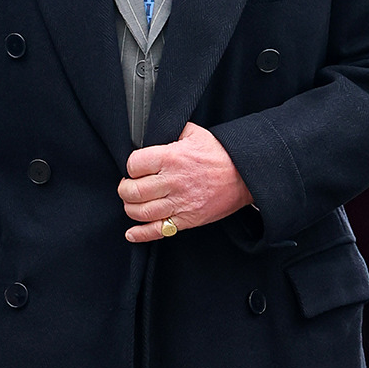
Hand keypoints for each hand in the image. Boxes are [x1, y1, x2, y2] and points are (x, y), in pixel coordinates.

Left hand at [117, 122, 252, 242]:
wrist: (244, 175)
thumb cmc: (219, 153)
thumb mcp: (193, 133)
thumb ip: (170, 133)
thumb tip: (153, 134)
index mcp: (172, 157)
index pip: (134, 164)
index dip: (130, 166)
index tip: (134, 167)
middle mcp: (173, 181)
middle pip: (133, 191)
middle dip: (125, 189)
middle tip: (128, 185)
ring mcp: (179, 203)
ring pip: (141, 212)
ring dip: (130, 208)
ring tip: (132, 202)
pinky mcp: (187, 220)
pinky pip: (158, 231)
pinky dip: (141, 234)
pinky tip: (132, 233)